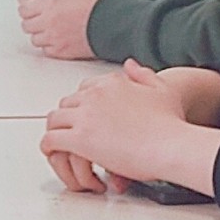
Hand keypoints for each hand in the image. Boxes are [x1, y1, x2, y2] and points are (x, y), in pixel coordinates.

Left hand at [18, 0, 105, 60]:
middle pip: (26, 24)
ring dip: (41, 33)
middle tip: (45, 16)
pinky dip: (50, 45)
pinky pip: (46, 50)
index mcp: (50, 2)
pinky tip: (60, 38)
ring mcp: (54, 38)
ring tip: (54, 28)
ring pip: (34, 39)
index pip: (23, 7)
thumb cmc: (98, 3)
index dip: (29, 6)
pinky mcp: (61, 51)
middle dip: (34, 19)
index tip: (34, 5)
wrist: (114, 22)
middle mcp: (48, 21)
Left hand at [39, 62, 219, 193]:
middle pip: (67, 104)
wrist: (171, 145)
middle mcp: (94, 95)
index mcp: (111, 83)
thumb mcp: (162, 89)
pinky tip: (54, 154)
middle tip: (71, 134)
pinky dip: (49, 148)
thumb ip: (143, 75)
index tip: (86, 119)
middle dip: (68, 119)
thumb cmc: (170, 124)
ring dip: (56, 132)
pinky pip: (51, 140)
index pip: (84, 89)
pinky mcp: (80, 139)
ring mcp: (85, 116)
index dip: (83, 106)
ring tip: (59, 145)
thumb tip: (130, 64)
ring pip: (54, 120)